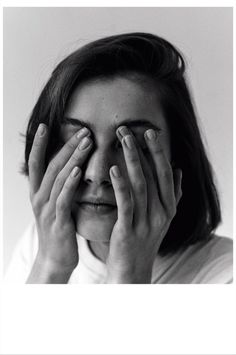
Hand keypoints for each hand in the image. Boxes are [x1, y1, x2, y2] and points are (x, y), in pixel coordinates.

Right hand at [26, 123, 91, 282]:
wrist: (55, 259)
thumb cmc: (60, 229)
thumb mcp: (55, 204)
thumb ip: (60, 186)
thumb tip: (72, 165)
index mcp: (38, 193)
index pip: (35, 163)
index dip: (39, 144)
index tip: (45, 126)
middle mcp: (39, 198)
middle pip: (52, 166)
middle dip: (67, 146)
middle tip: (83, 130)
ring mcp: (47, 210)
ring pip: (58, 178)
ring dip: (73, 159)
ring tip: (85, 143)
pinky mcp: (58, 222)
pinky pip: (63, 199)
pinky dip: (70, 184)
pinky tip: (79, 171)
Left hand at [106, 126, 181, 283]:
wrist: (133, 271)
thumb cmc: (144, 240)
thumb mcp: (163, 218)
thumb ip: (172, 194)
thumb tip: (178, 171)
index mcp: (169, 207)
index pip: (165, 173)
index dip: (158, 152)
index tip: (149, 132)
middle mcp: (161, 213)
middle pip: (153, 175)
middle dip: (141, 150)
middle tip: (128, 129)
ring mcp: (146, 222)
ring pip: (140, 185)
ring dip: (131, 160)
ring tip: (122, 140)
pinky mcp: (128, 231)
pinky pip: (126, 204)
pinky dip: (120, 185)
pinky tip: (113, 168)